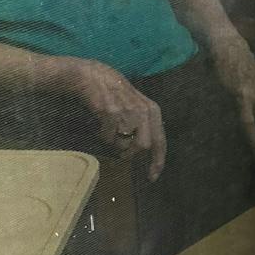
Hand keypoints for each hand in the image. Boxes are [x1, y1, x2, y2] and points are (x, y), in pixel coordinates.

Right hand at [71, 59, 168, 181]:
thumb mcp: (137, 106)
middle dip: (130, 152)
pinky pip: (107, 137)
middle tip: (120, 149)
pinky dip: (102, 136)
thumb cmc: (116, 94)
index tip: (152, 177)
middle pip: (142, 147)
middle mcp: (143, 111)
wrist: (94, 77)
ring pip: (122, 144)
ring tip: (109, 130)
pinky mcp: (110, 113)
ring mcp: (127, 112)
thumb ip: (145, 125)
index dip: (157, 161)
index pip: (160, 141)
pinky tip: (100, 125)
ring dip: (114, 142)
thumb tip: (145, 151)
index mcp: (153, 111)